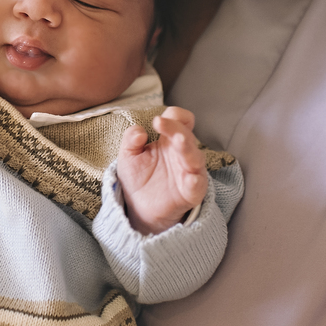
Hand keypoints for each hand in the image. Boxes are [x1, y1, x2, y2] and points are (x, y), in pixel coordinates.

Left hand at [117, 106, 207, 234]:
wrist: (139, 208)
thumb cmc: (138, 177)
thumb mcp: (128, 156)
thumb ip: (130, 140)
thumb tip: (140, 130)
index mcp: (168, 139)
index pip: (178, 119)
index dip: (171, 117)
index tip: (156, 121)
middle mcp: (182, 151)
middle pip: (186, 134)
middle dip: (176, 128)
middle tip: (161, 123)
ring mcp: (189, 171)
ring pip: (194, 156)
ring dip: (187, 148)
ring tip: (179, 141)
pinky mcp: (192, 191)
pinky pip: (198, 185)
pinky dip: (195, 181)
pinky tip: (190, 179)